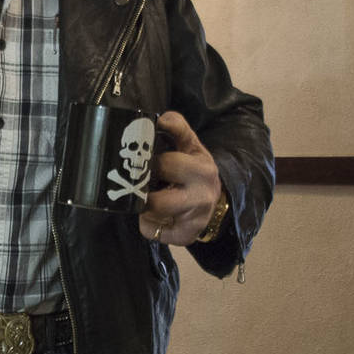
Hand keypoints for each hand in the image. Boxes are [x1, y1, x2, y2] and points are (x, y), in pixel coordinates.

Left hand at [138, 111, 222, 244]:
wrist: (215, 202)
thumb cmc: (194, 169)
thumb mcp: (191, 145)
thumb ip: (176, 127)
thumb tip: (157, 118)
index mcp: (201, 164)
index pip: (171, 155)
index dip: (152, 151)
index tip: (143, 149)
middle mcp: (202, 189)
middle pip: (160, 179)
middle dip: (144, 180)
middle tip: (138, 179)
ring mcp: (196, 214)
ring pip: (155, 208)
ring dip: (143, 204)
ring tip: (143, 199)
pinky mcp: (187, 235)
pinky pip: (154, 232)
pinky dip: (147, 226)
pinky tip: (153, 218)